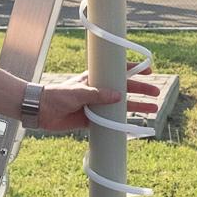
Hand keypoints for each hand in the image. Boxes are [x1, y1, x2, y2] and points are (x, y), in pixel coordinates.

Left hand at [38, 74, 157, 132]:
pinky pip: (110, 121)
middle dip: (141, 91)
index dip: (135, 70)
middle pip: (125, 89)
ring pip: (121, 106)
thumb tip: (119, 97)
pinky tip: (133, 126)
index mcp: (95, 78)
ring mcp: (96, 105)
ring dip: (136, 107)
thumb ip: (98, 94)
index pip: (118, 71)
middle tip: (156, 94)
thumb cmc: (57, 95)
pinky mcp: (92, 119)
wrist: (40, 111)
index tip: (149, 71)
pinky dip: (121, 123)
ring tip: (152, 110)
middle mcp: (98, 90)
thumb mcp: (78, 92)